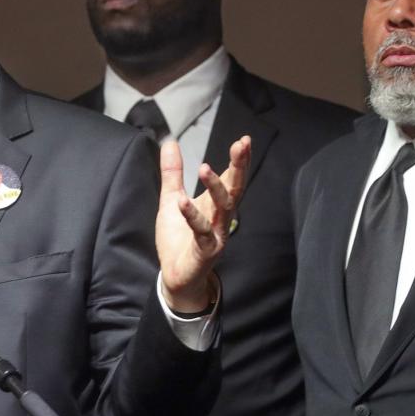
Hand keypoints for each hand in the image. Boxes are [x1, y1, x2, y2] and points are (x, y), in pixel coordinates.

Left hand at [156, 136, 249, 312]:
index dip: (239, 160)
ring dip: (215, 187)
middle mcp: (221, 218)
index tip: (244, 140)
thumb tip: (170, 142)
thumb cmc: (179, 238)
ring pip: (222, 208)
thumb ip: (173, 173)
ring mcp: (215, 234)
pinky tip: (182, 201)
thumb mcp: (172, 199)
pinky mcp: (204, 250)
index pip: (232, 179)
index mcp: (215, 204)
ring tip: (204, 168)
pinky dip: (192, 216)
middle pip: (235, 189)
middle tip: (241, 145)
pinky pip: (200, 232)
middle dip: (239, 167)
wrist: (176, 275)